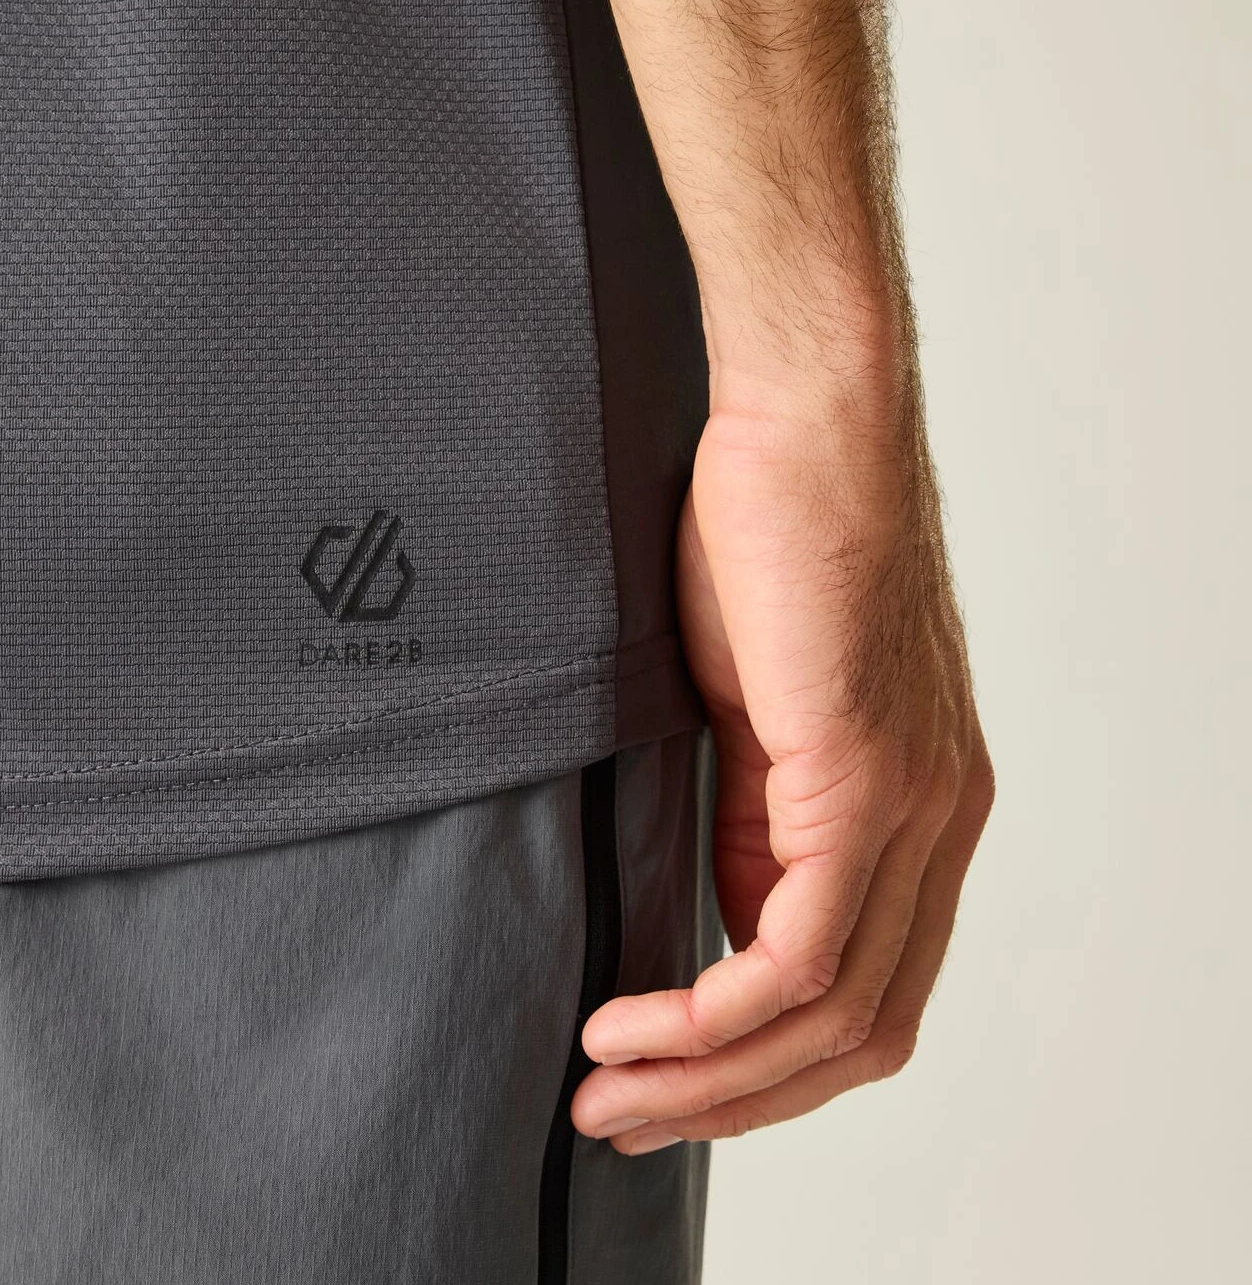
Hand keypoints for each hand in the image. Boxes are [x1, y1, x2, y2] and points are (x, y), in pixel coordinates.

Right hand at [571, 390, 993, 1151]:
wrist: (805, 422)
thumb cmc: (764, 537)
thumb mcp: (753, 707)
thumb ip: (756, 818)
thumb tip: (730, 924)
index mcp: (921, 810)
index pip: (864, 993)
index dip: (762, 1068)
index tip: (655, 1083)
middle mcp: (941, 826)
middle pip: (860, 1037)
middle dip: (732, 1104)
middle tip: (619, 1123)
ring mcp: (917, 808)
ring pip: (833, 1018)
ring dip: (709, 1081)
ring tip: (605, 1095)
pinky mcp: (870, 779)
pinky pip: (802, 954)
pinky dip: (712, 1017)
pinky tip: (630, 1024)